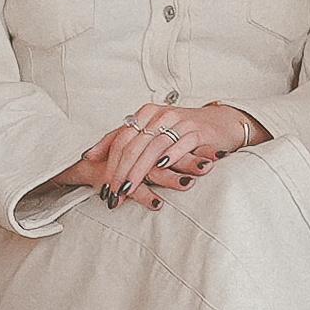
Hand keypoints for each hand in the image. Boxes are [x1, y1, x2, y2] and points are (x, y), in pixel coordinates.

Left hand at [70, 100, 265, 202]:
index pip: (120, 140)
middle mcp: (159, 115)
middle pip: (133, 145)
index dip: (109, 164)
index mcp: (145, 114)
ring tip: (128, 190)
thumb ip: (123, 141)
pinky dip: (170, 156)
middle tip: (112, 195)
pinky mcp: (197, 131)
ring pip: (152, 148)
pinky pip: (180, 143)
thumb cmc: (182, 132)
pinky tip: (161, 168)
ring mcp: (178, 121)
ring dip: (139, 172)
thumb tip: (88, 156)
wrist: (221, 123)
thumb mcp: (150, 134)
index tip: (101, 187)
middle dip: (120, 173)